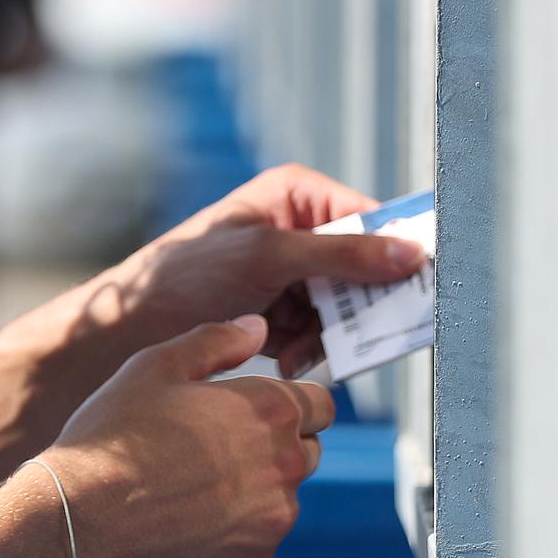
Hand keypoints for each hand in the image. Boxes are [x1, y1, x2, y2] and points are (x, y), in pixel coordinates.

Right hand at [43, 314, 332, 557]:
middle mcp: (285, 465)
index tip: (254, 410)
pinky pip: (259, 536)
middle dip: (276, 444)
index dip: (289, 402)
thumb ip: (217, 341)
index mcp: (270, 409)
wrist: (83, 522)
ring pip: (283, 495)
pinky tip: (188, 518)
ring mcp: (273, 518)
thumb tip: (257, 329)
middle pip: (308, 449)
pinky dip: (236, 527)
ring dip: (256, 487)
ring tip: (193, 484)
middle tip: (215, 445)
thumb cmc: (114, 438)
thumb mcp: (156, 367)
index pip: (321, 404)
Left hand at [110, 164, 428, 375]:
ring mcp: (290, 274)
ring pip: (344, 308)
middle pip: (364, 267)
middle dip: (356, 305)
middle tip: (363, 333)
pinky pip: (318, 332)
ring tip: (296, 351)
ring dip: (327, 335)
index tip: (425, 282)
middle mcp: (299, 230)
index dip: (398, 250)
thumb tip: (411, 254)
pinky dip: (306, 350)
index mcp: (298, 195)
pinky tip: (282, 363)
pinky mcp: (278, 313)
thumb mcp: (270, 257)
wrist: (132, 326)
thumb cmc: (190, 274)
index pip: (370, 218)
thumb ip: (342, 256)